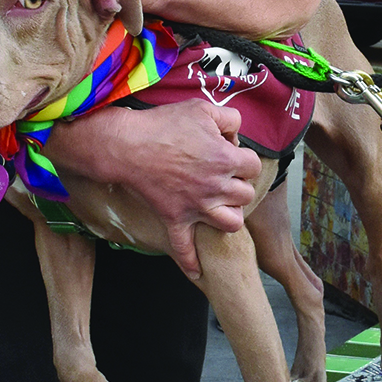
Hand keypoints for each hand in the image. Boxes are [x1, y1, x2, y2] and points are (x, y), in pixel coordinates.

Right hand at [47, 101, 259, 277]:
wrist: (127, 145)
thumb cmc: (163, 124)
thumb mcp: (201, 108)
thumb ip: (229, 118)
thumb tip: (237, 134)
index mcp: (225, 159)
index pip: (253, 165)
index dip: (243, 158)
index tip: (228, 153)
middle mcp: (216, 186)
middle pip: (246, 195)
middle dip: (238, 185)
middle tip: (224, 178)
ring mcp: (196, 206)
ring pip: (231, 224)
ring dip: (229, 216)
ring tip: (220, 207)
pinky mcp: (175, 218)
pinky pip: (185, 248)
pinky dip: (192, 263)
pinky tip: (197, 273)